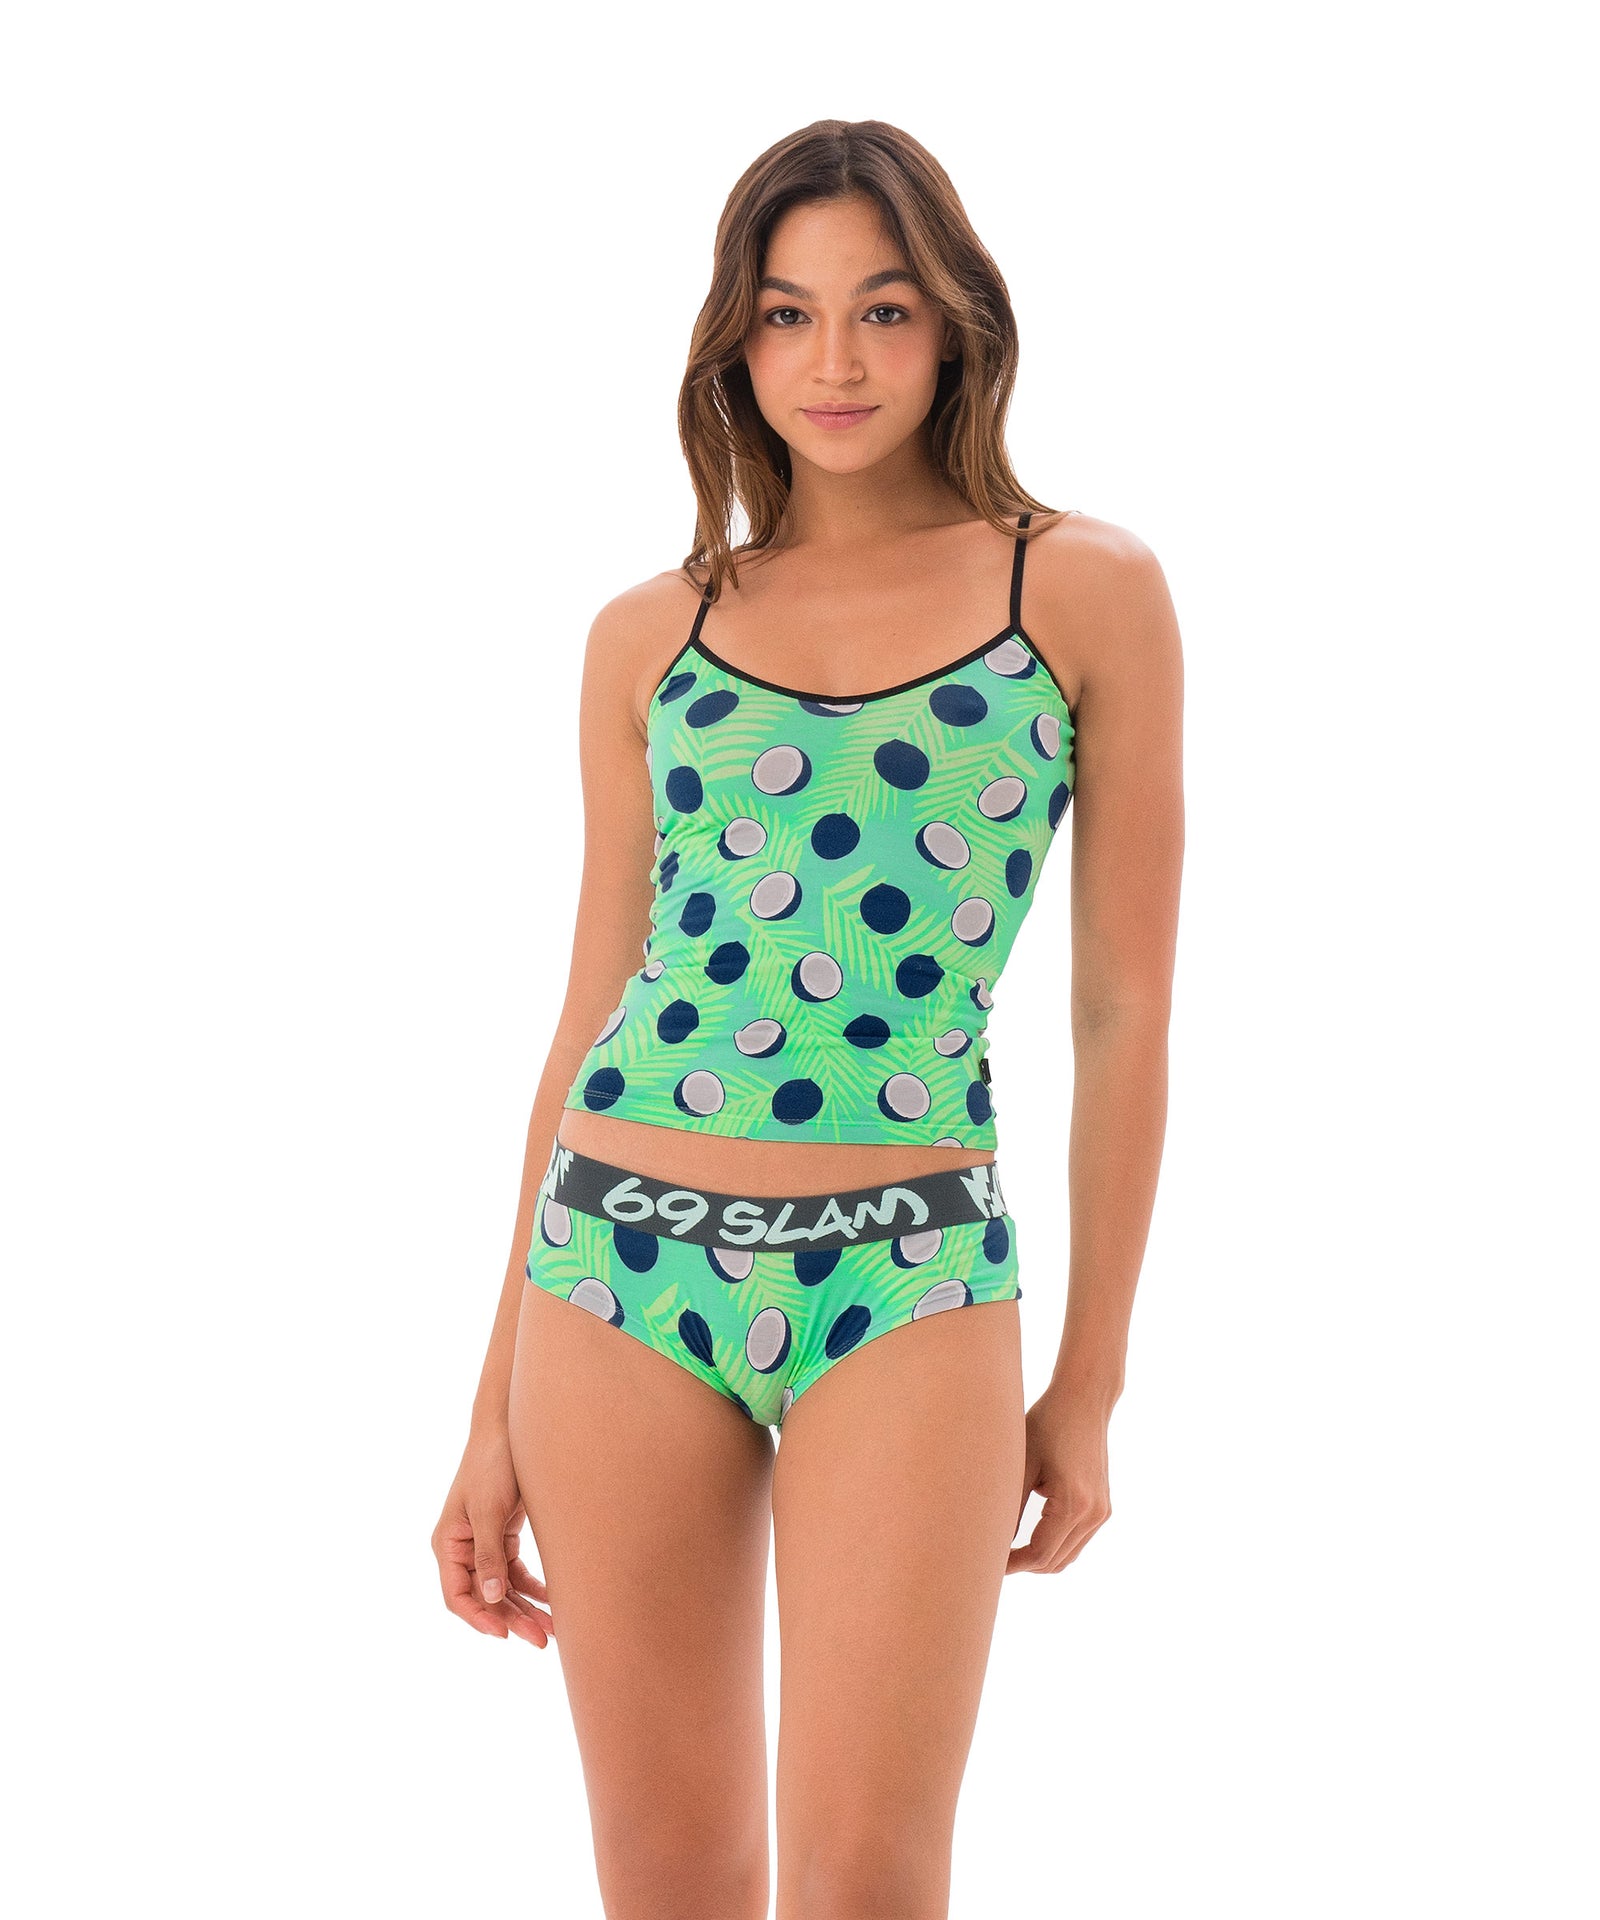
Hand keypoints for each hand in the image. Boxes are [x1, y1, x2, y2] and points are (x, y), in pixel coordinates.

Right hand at [432, 1426, 554, 1644]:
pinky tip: (553, 1601)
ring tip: (554, 1630)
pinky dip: (533, 1587)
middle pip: (485, 1597)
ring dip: (526, 1608)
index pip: (457, 1595)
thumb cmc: (492, 1464)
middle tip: (543, 1640)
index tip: (505, 1634)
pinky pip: (516, 1572)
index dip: (479, 1618)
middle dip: (512, 1619)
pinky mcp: (503, 1535)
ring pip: (503, 1588)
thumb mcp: (488, 1510)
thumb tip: (491, 1598)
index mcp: (448, 1543)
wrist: (509, 1427)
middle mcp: (462, 1548)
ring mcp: (483, 1543)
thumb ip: (488, 1555)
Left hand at [1007, 1383, 1113, 1573]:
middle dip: (1024, 1565)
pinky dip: (1055, 1545)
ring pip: (1068, 1557)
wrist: (1084, 1400)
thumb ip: (1010, 1508)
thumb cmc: (1047, 1424)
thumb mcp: (1021, 1464)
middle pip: (1055, 1563)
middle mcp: (1093, 1514)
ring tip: (1009, 1548)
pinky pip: (1077, 1541)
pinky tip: (1031, 1534)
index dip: (1012, 1564)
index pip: (1039, 1555)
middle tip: (993, 1558)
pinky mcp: (1103, 1507)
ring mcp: (1102, 1512)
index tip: (987, 1562)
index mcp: (1073, 1504)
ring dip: (1040, 1558)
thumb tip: (993, 1544)